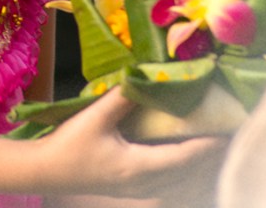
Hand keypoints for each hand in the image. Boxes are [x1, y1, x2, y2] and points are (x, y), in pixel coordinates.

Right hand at [35, 87, 227, 204]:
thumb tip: (141, 76)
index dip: (203, 145)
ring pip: (173, 180)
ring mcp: (134, 188)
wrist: (45, 170)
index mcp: (138, 166)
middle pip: (182, 171)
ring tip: (198, 143)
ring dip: (188, 163)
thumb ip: (121, 98)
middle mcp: (142, 181)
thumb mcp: (95, 117)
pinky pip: (161, 181)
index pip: (182, 157)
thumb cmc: (69, 145)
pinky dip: (173, 169)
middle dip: (201, 155)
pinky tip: (170, 157)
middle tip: (215, 133)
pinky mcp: (125, 187)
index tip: (220, 132)